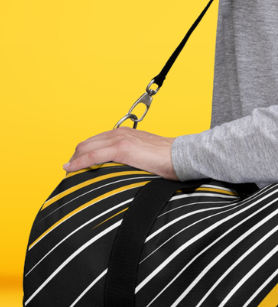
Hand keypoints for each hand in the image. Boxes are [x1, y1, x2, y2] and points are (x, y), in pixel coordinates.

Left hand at [63, 128, 178, 179]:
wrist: (180, 156)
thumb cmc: (168, 159)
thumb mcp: (144, 155)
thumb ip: (131, 159)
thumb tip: (122, 173)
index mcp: (124, 134)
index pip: (96, 142)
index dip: (83, 154)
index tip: (77, 166)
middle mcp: (119, 133)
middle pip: (87, 144)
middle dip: (76, 157)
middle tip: (70, 171)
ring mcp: (119, 139)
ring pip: (86, 148)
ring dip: (75, 160)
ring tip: (68, 172)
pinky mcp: (121, 149)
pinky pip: (93, 156)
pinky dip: (79, 163)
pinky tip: (71, 169)